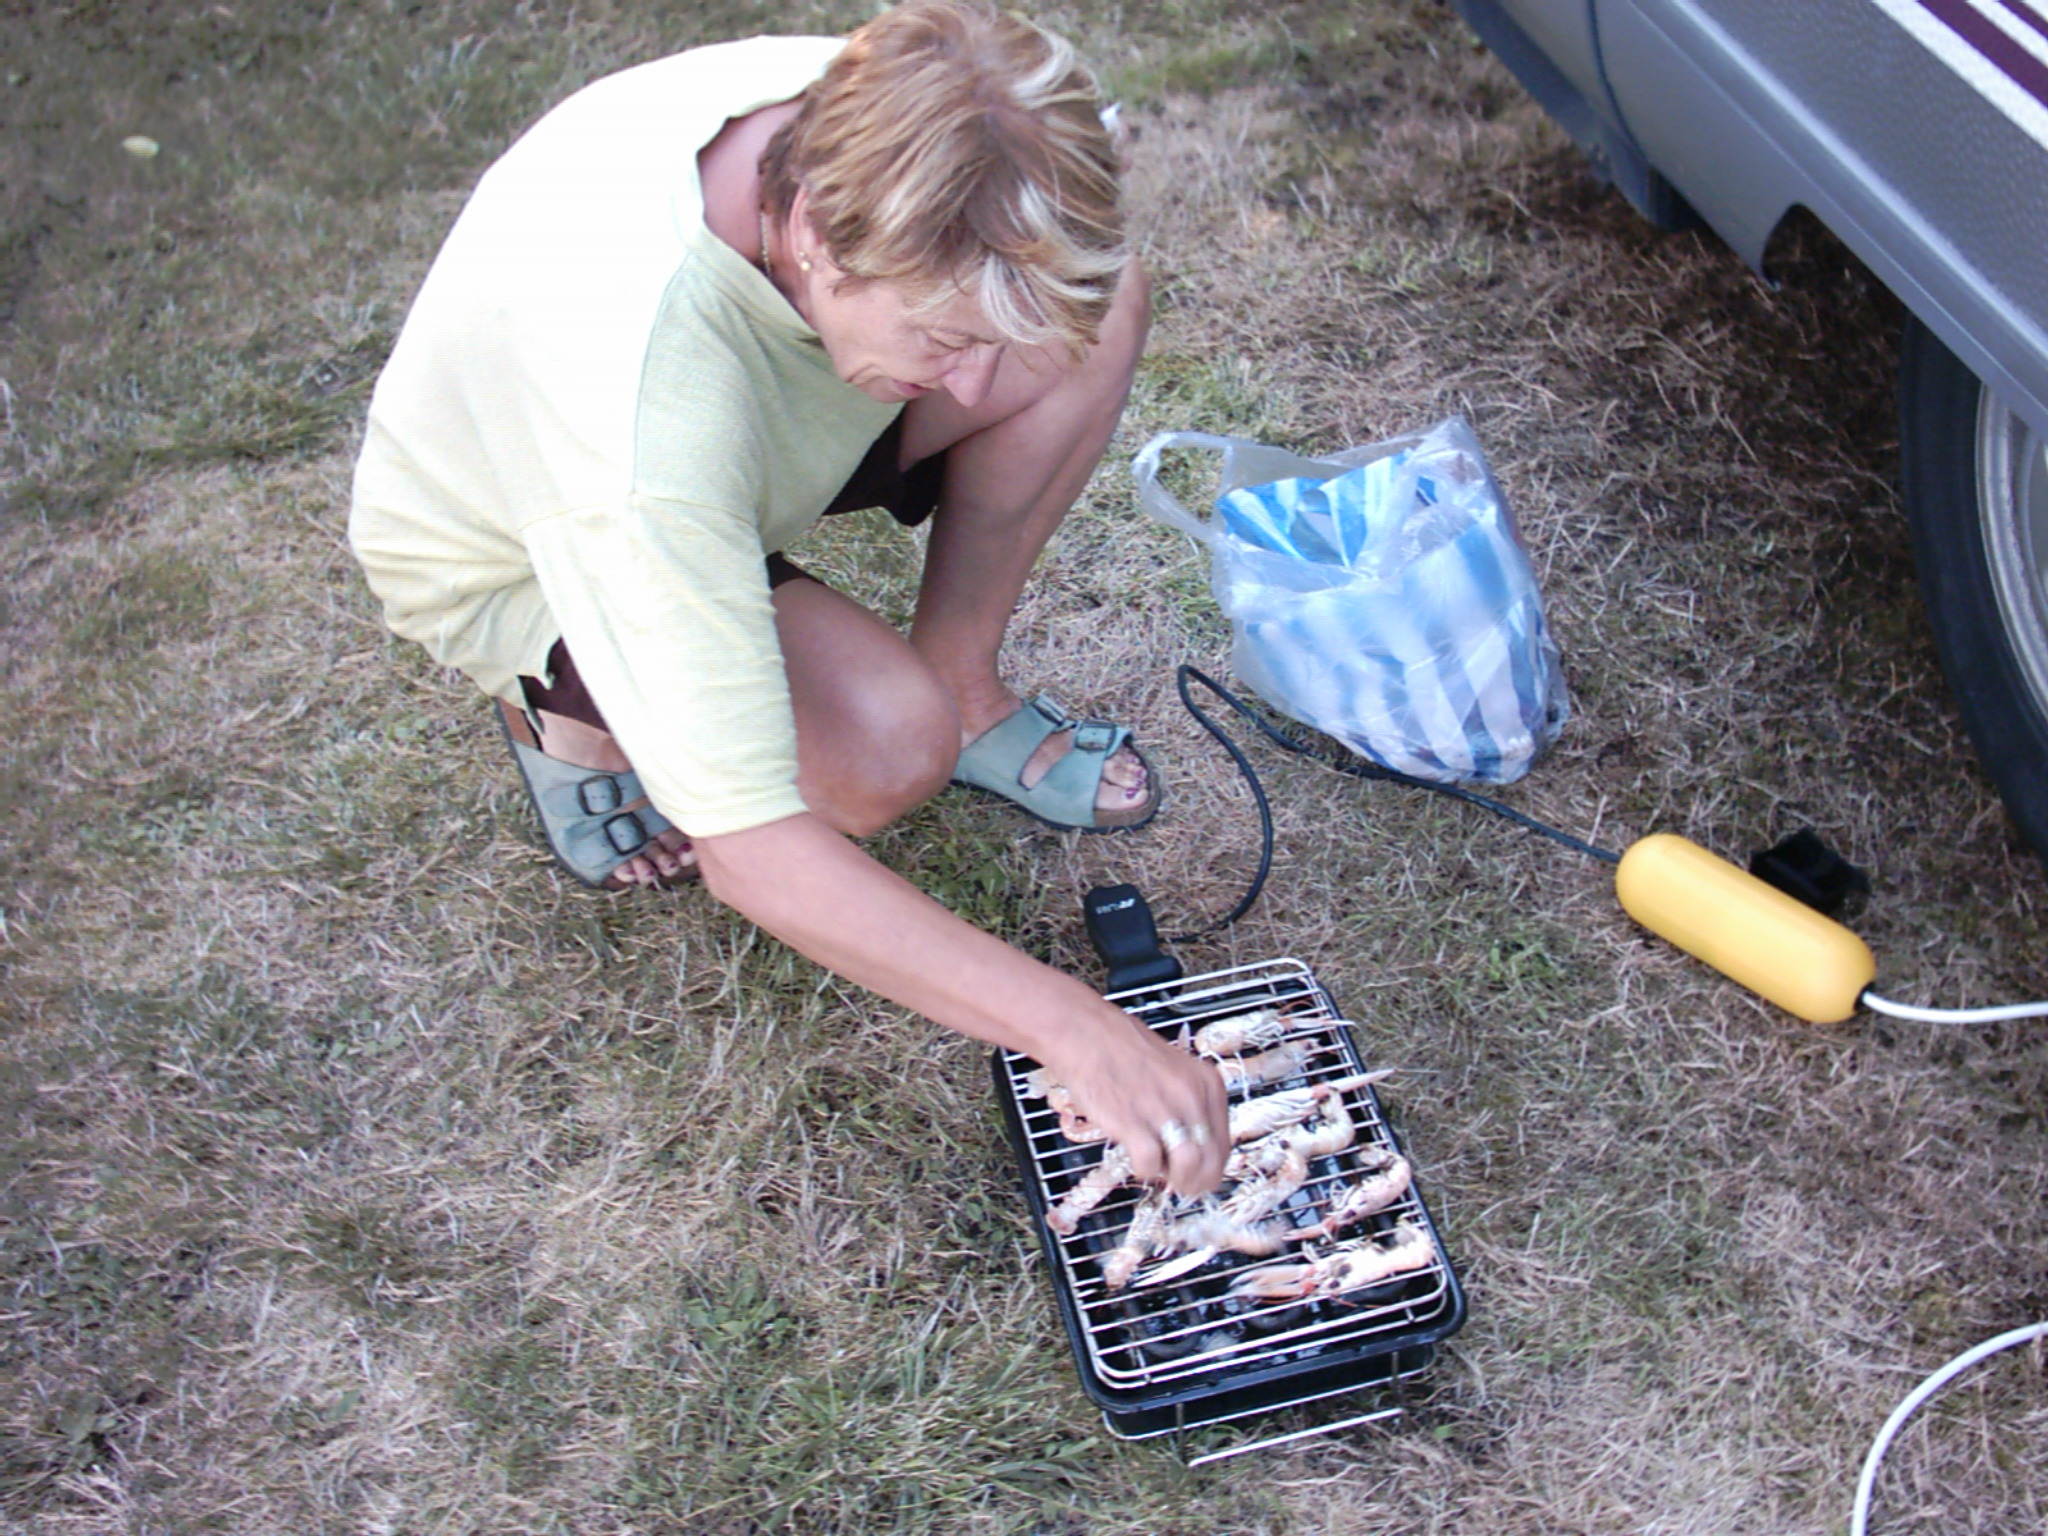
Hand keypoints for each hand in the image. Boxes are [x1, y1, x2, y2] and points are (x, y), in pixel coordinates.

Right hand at [1043, 1007, 1230, 1197]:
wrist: (1086, 1034)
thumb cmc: (1124, 1051)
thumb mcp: (1175, 1072)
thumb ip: (1189, 1107)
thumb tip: (1195, 1148)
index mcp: (1207, 1084)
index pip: (1224, 1144)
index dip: (1211, 1168)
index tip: (1199, 1174)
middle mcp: (1191, 1097)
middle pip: (1212, 1160)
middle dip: (1196, 1181)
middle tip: (1180, 1183)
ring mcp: (1163, 1109)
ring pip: (1190, 1166)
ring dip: (1175, 1179)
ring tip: (1159, 1171)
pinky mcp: (1133, 1122)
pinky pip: (1150, 1165)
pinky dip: (1143, 1170)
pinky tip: (1135, 1157)